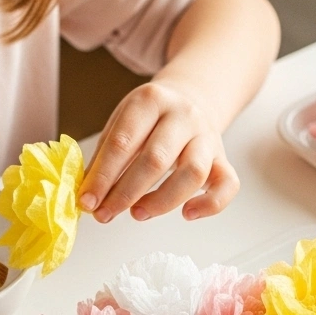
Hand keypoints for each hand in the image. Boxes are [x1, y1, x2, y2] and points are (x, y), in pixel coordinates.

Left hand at [78, 80, 239, 222]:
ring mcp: (207, 137)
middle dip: (125, 193)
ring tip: (138, 214)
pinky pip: (228, 185)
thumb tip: (89, 194)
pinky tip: (188, 214)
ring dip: (162, 201)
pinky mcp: (223, 159)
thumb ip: (105, 156)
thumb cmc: (149, 120)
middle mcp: (183, 115)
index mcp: (150, 100)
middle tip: (105, 214)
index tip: (87, 200)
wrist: (191, 100)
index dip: (102, 175)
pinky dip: (210, 205)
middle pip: (156, 159)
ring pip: (193, 172)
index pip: (123, 141)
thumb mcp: (122, 123)